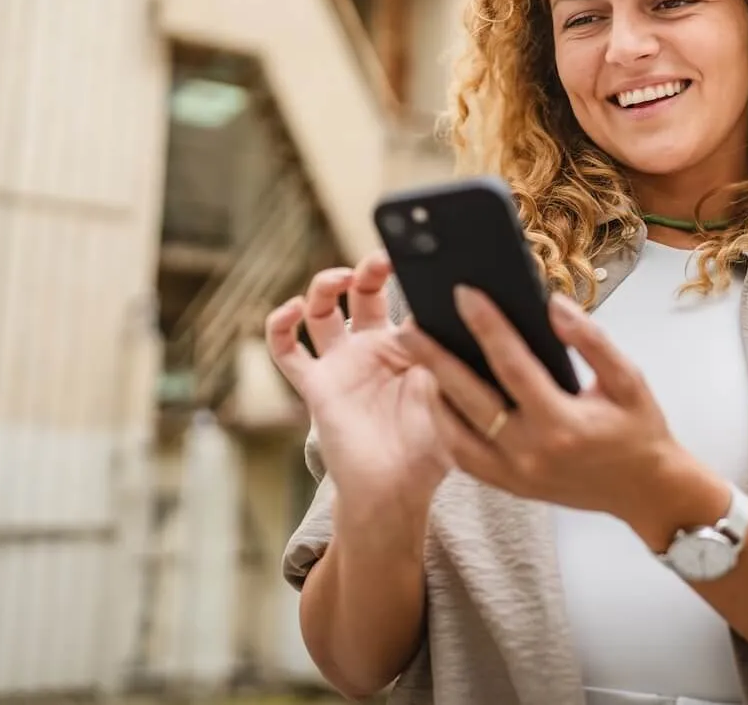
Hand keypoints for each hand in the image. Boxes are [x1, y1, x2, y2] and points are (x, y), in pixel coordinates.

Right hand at [265, 253, 448, 512]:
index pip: (404, 296)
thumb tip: (467, 313)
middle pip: (362, 292)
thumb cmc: (432, 448)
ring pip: (321, 311)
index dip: (407, 274)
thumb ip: (451, 354)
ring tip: (339, 278)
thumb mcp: (451, 392)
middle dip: (368, 269)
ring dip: (323, 284)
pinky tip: (291, 310)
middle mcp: (372, 348)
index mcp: (408, 345)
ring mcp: (341, 365)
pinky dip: (280, 326)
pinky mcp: (316, 385)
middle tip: (380, 259)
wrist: (398, 493)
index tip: (419, 254)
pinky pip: (287, 351)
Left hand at [398, 287, 725, 538]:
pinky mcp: (509, 486)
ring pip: (455, 433)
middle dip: (435, 358)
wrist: (646, 492)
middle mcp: (531, 452)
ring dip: (433, 395)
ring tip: (418, 360)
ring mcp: (515, 474)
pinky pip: (463, 456)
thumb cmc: (639, 430)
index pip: (512, 365)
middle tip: (408, 325)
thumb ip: (591, 340)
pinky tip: (439, 397)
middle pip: (469, 398)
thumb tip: (552, 304)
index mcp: (562, 423)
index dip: (486, 326)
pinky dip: (446, 426)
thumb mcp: (628, 378)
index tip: (463, 293)